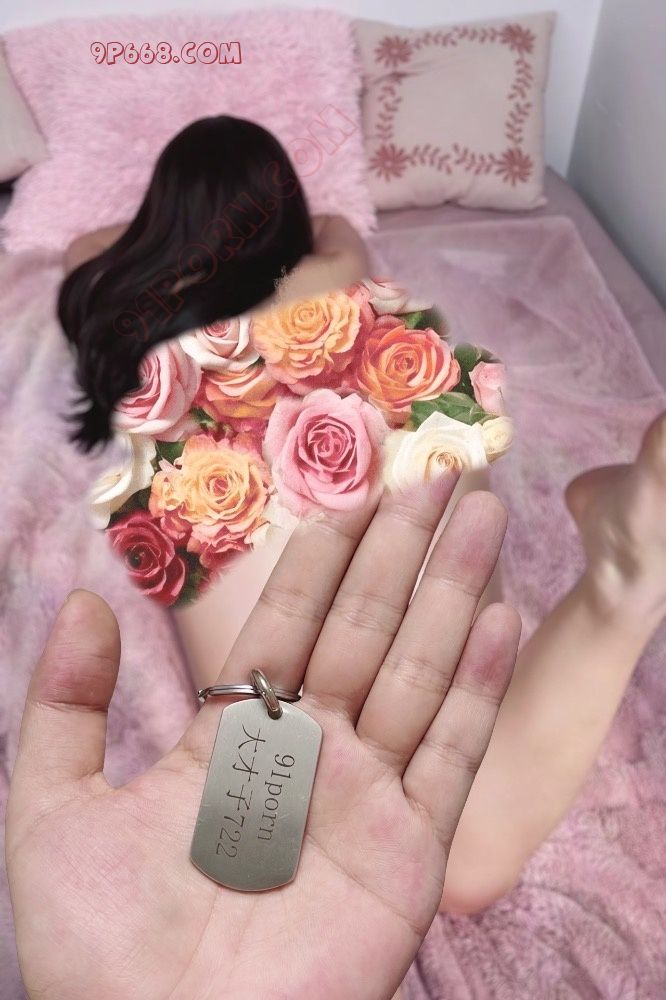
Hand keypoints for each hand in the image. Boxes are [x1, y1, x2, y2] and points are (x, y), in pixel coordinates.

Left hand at [6, 475, 520, 999]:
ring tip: (481, 514)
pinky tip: (496, 618)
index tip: (349, 489)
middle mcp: (311, 753)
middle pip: (368, 628)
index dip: (322, 556)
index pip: (291, 622)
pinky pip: (452, 754)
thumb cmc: (98, 950)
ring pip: (420, 671)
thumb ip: (63, 702)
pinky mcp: (409, 850)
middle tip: (438, 471)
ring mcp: (366, 796)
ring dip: (453, 591)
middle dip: (403, 549)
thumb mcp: (51, 808)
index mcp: (237, 736)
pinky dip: (478, 686)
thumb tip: (81, 600)